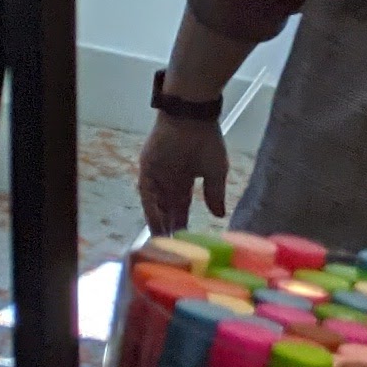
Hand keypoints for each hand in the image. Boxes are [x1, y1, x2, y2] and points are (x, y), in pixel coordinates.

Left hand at [140, 111, 228, 231]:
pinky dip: (151, 209)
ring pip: (155, 203)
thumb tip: (220, 215)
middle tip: (172, 248)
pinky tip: (157, 224)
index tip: (186, 241)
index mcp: (185, 179)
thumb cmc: (207, 141)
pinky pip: (147, 192)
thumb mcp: (216, 172)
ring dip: (158, 221)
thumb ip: (215, 194)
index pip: (182, 206)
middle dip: (169, 226)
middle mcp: (168, 178)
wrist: (192, 118)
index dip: (183, 222)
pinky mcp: (147, 168)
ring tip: (163, 241)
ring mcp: (157, 174)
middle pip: (167, 208)